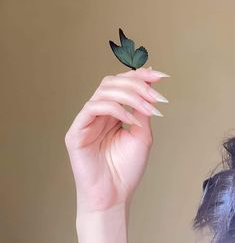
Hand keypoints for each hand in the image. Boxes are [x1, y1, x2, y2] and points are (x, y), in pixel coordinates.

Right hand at [65, 67, 168, 212]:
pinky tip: (130, 119)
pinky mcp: (76, 131)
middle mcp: (98, 114)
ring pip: (103, 92)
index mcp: (112, 114)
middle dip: (136, 84)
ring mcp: (86, 121)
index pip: (121, 85)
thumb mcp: (141, 134)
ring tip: (148, 108)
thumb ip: (142, 111)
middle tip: (156, 95)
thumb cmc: (126, 169)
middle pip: (112, 83)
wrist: (114, 195)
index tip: (160, 75)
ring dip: (129, 95)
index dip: (139, 76)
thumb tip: (150, 87)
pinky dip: (114, 109)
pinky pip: (93, 108)